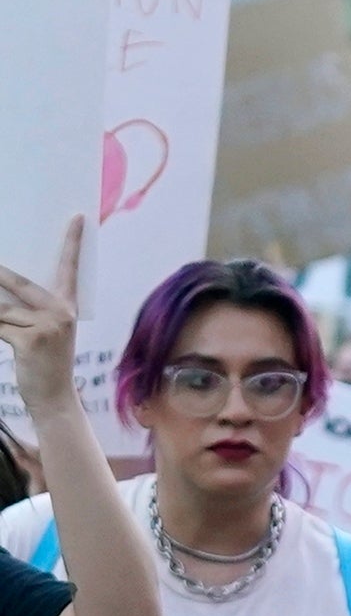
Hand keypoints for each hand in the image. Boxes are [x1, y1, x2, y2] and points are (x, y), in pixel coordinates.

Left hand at [0, 218, 82, 412]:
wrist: (54, 398)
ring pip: (2, 309)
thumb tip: (2, 290)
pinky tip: (2, 334)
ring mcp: (48, 327)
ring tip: (6, 326)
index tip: (76, 217)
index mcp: (68, 307)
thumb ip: (25, 310)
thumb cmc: (45, 363)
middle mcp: (61, 313)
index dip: (72, 242)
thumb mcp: (42, 332)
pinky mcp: (31, 340)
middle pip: (20, 284)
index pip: (69, 268)